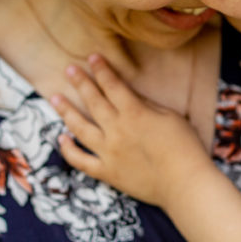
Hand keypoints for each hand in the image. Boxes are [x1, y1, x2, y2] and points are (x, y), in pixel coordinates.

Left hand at [51, 55, 217, 208]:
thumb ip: (147, 105)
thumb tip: (130, 96)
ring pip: (80, 128)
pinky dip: (68, 150)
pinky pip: (81, 161)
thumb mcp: (171, 117)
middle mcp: (117, 130)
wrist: (185, 184)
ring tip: (55, 98)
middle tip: (69, 69)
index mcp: (135, 114)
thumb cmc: (185, 148)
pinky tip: (61, 138)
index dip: (102, 70)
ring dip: (66, 111)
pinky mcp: (107, 173)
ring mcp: (109, 152)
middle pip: (93, 101)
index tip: (92, 57)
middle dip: (80, 82)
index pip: (113, 86)